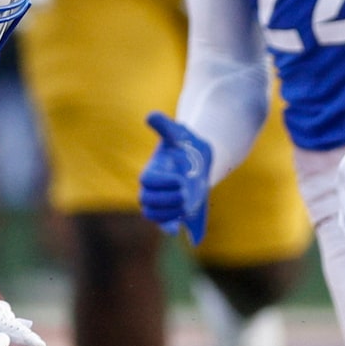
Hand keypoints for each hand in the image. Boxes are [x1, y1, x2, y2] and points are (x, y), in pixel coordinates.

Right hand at [138, 112, 214, 242]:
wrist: (197, 159)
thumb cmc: (184, 144)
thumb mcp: (178, 133)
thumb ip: (164, 125)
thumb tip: (150, 116)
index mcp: (152, 170)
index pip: (147, 181)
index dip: (162, 183)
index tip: (181, 181)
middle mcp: (152, 188)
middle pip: (147, 201)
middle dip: (167, 200)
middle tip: (186, 194)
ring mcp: (160, 201)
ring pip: (153, 214)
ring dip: (169, 213)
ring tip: (187, 206)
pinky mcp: (171, 211)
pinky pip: (163, 224)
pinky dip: (169, 227)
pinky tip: (178, 229)